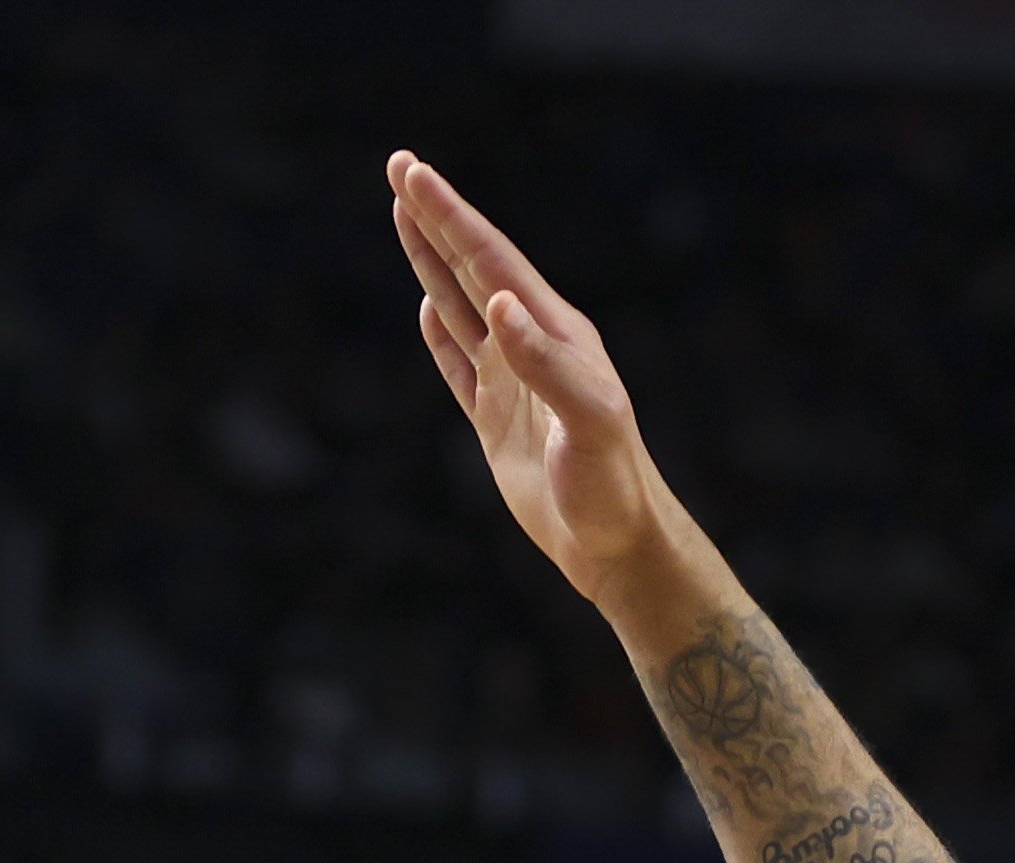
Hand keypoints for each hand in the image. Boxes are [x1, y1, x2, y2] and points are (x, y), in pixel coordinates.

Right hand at [386, 155, 680, 611]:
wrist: (616, 543)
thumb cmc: (611, 484)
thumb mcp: (588, 420)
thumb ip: (544, 362)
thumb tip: (498, 305)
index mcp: (554, 332)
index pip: (490, 261)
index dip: (450, 216)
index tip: (412, 174)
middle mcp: (532, 345)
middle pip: (471, 268)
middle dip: (435, 218)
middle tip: (398, 167)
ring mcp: (513, 382)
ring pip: (460, 307)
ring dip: (431, 262)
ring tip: (404, 216)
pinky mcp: (498, 422)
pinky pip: (460, 366)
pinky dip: (440, 333)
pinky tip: (427, 307)